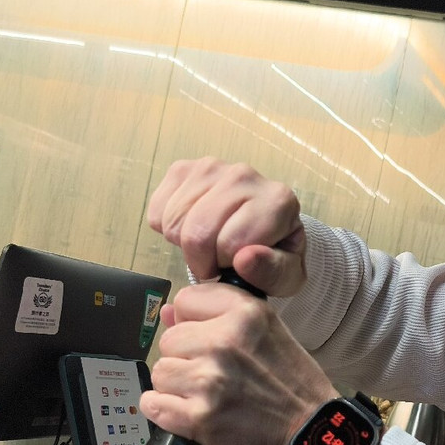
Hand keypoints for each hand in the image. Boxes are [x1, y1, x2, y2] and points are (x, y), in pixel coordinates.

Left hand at [138, 282, 338, 444]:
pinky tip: (189, 413)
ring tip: (206, 395)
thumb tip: (166, 312)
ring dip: (176, 386)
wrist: (309, 431)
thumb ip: (218, 317)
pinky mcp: (199, 416)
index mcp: (245, 313)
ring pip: (160, 372)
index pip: (186, 300)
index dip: (193, 321)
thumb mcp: (267, 332)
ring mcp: (209, 379)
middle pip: (169, 340)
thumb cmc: (292, 382)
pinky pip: (153, 404)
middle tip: (214, 375)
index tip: (209, 338)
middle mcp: (224, 341)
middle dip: (185, 357)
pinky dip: (165, 411)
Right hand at [147, 157, 305, 295]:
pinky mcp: (182, 169)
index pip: (231, 244)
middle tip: (216, 263)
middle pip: (197, 232)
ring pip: (174, 223)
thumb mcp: (286, 277)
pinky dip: (168, 230)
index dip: (227, 265)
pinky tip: (192, 228)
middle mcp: (245, 175)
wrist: (259, 231)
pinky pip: (158, 212)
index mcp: (277, 201)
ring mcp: (211, 167)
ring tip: (208, 245)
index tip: (236, 266)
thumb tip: (244, 258)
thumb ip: (272, 272)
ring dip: (185, 245)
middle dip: (201, 260)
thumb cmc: (271, 257)